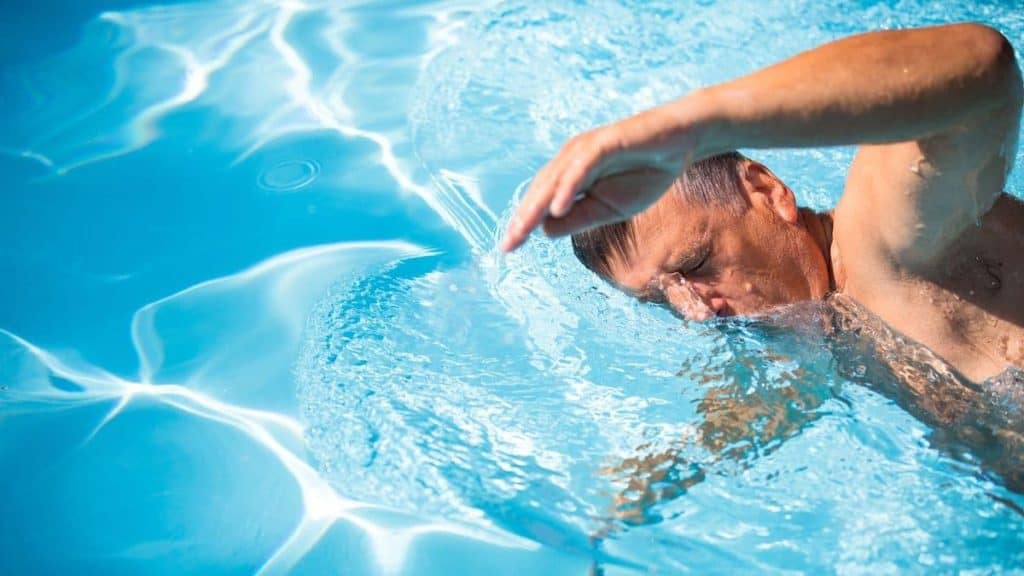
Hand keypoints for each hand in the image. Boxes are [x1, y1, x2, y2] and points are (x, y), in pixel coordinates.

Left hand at [500, 105, 703, 251]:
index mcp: (569, 174)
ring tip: (522, 231)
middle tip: (507, 245)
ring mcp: (585, 149)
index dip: (524, 223)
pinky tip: (558, 208)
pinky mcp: (605, 142)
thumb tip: (545, 231)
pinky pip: (582, 166)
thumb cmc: (643, 175)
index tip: (508, 248)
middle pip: (539, 190)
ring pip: (555, 179)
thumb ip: (578, 218)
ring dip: (537, 206)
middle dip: (523, 218)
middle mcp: (570, 159)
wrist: (678, 145)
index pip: (540, 201)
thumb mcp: (608, 208)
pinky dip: (568, 186)